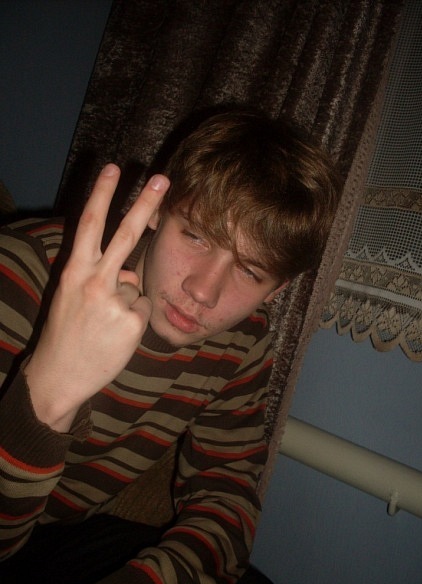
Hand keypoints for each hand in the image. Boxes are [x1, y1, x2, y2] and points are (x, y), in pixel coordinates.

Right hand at [24, 164, 169, 431]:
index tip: (114, 168)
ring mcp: (114, 300)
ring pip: (137, 285)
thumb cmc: (67, 333)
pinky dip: (134, 320)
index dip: (102, 194)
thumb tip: (131, 273)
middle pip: (125, 234)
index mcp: (74, 270)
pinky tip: (116, 335)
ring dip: (127, 302)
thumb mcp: (72, 296)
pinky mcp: (132, 321)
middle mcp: (93, 280)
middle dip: (145, 203)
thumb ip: (103, 276)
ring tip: (104, 325)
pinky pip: (143, 308)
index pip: (90, 224)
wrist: (58, 377)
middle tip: (162, 178)